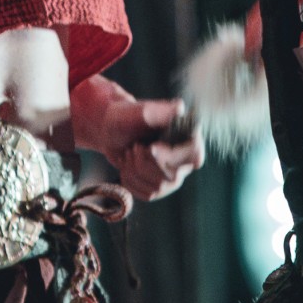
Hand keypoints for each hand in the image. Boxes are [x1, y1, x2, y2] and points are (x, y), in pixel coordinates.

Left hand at [71, 76, 205, 201]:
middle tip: (133, 146)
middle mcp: (186, 159)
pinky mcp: (160, 187)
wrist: (110, 133)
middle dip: (144, 162)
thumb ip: (159, 111)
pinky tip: (128, 167)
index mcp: (188, 137)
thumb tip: (179, 107)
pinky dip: (131, 181)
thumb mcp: (140, 111)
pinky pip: (148, 195)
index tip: (150, 147)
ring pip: (158, 187)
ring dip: (135, 170)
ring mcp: (174, 175)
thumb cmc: (126, 117)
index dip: (169, 156)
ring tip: (129, 154)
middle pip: (171, 176)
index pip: (193, 156)